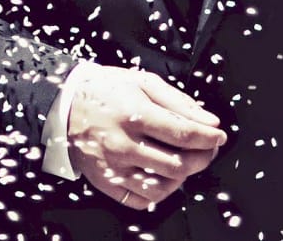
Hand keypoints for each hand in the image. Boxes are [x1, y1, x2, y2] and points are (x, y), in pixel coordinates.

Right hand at [66, 65, 225, 211]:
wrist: (63, 104)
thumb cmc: (104, 90)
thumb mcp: (141, 82)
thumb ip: (178, 102)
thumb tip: (209, 122)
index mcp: (133, 114)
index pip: (184, 135)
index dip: (208, 138)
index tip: (218, 135)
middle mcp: (123, 144)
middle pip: (179, 164)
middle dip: (203, 157)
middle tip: (207, 148)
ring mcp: (113, 167)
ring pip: (163, 186)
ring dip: (183, 176)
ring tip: (184, 161)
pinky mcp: (106, 181)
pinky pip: (141, 200)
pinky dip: (159, 192)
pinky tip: (162, 175)